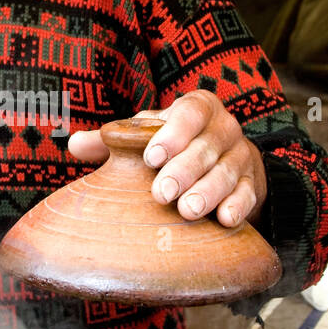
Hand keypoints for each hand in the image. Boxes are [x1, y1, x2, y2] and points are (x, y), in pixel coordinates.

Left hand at [68, 95, 266, 226]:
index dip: (173, 133)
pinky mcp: (253, 184)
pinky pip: (249, 194)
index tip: (152, 157)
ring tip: (188, 210)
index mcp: (197, 108)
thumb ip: (113, 140)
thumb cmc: (175, 146)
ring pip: (228, 172)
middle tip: (162, 193)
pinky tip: (225, 220)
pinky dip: (238, 206)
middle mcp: (224, 129)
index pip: (190, 113)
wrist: (223, 162)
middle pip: (207, 147)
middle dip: (185, 170)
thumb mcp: (148, 137)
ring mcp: (241, 156)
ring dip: (209, 191)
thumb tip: (74, 144)